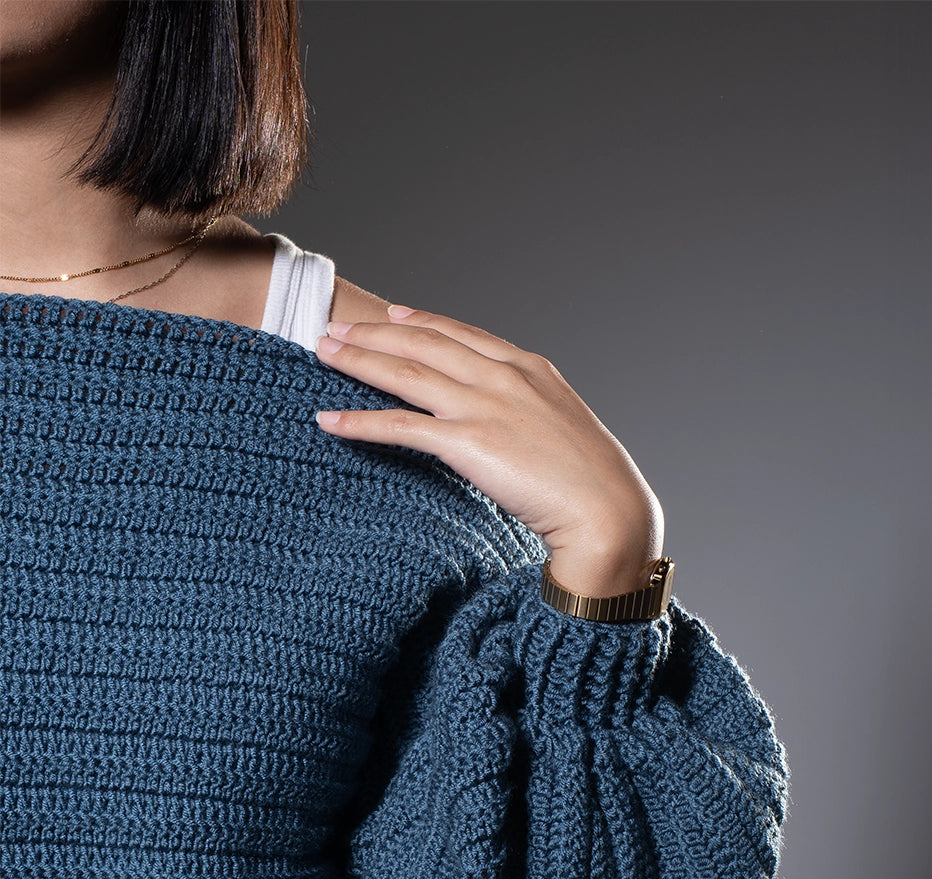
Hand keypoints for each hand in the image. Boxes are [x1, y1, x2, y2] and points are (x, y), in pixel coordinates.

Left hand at [314, 305, 664, 596]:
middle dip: (375, 332)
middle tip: (336, 327)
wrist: (608, 510)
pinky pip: (401, 426)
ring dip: (358, 359)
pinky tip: (329, 421)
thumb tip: (513, 426)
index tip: (393, 313)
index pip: (463, 334)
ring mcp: (484, 407)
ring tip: (322, 351)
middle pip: (425, 343)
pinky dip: (360, 421)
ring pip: (406, 373)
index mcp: (529, 368)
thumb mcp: (563, 429)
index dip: (422, 321)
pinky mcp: (469, 443)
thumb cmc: (592, 483)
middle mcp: (503, 377)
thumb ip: (531, 413)